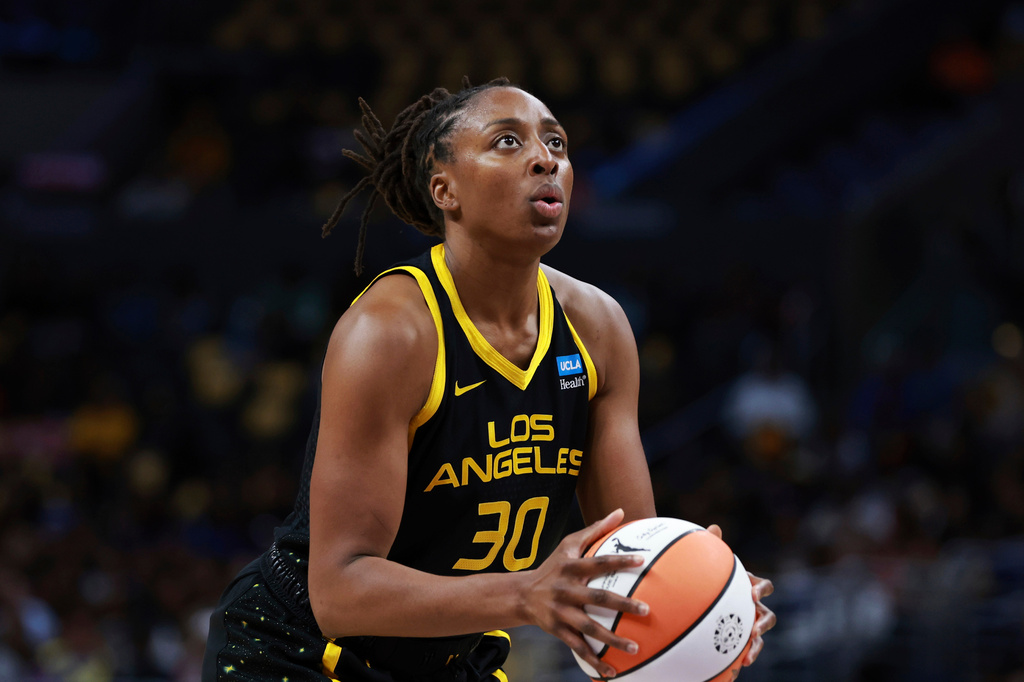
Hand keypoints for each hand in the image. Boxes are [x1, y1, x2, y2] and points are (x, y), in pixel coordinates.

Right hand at [521, 508, 648, 677]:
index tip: (642, 561)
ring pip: (588, 627)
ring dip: (612, 639)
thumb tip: (621, 511)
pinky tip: (611, 672)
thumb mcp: (568, 544)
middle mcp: (565, 589)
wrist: (520, 594)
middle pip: (596, 597)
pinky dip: (593, 660)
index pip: (598, 562)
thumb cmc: (553, 565)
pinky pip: (578, 647)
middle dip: (621, 603)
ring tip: (635, 647)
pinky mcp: (557, 630)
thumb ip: (595, 529)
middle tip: (646, 609)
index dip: (618, 561)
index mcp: (570, 567)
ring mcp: (560, 612)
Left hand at [707, 524, 776, 666]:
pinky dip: (738, 659)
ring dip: (756, 648)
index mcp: (750, 586)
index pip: (765, 587)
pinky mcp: (737, 639)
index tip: (752, 594)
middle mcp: (753, 607)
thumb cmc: (709, 575)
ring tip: (746, 658)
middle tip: (754, 631)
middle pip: (768, 616)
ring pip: (758, 638)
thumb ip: (712, 545)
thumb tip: (713, 528)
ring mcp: (747, 624)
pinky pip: (742, 650)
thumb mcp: (711, 562)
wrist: (702, 594)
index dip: (762, 590)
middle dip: (763, 624)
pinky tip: (729, 672)